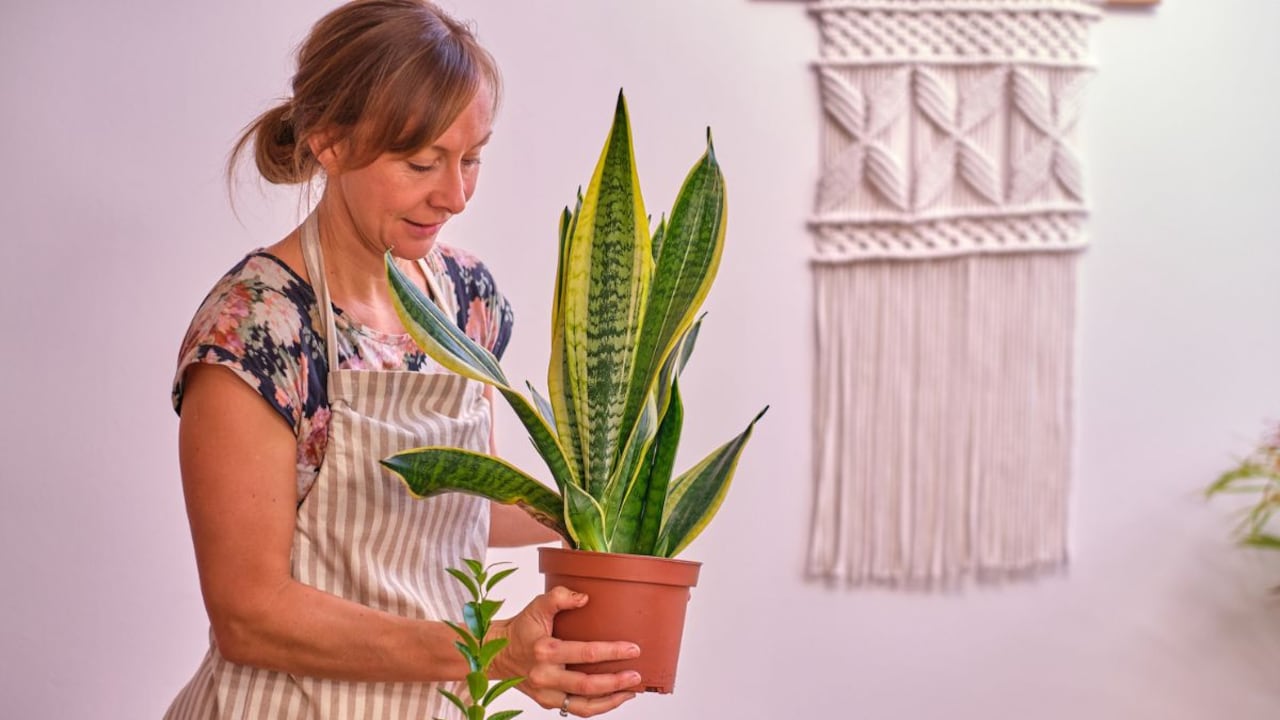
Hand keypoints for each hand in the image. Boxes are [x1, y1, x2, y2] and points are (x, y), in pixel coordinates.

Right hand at [492, 586, 639, 716]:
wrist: (497, 652)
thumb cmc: (521, 628)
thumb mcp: (537, 606)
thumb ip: (560, 597)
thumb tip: (585, 598)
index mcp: (545, 649)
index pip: (585, 653)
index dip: (612, 652)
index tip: (632, 649)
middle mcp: (545, 675)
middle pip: (587, 685)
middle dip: (616, 682)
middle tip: (636, 676)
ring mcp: (545, 692)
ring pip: (583, 705)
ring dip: (610, 701)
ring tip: (630, 692)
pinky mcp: (547, 702)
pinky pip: (575, 709)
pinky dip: (597, 706)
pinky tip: (612, 698)